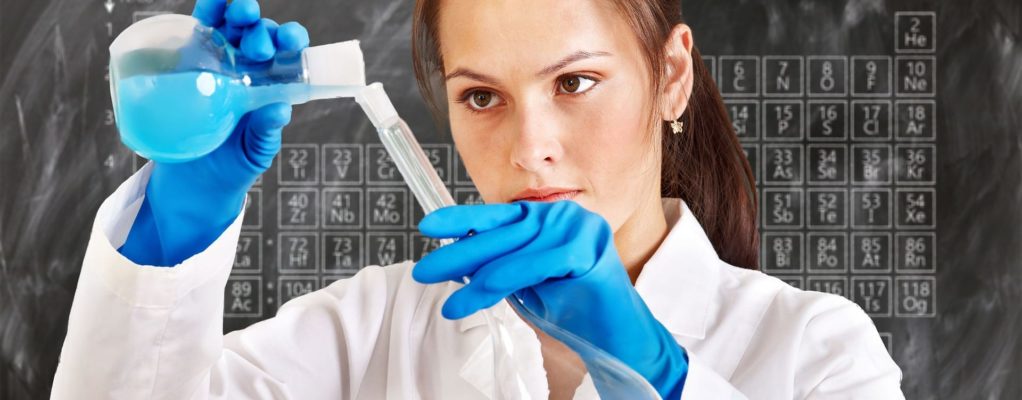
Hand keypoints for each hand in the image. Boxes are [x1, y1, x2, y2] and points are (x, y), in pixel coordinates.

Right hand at [117, 0, 308, 265]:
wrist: (193, 184)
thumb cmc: (232, 166)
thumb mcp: (254, 152)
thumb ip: (265, 131)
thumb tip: (280, 110)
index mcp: (271, 86)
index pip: (287, 55)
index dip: (292, 41)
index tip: (292, 42)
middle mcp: (248, 69)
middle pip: (260, 35)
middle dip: (263, 30)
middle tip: (260, 46)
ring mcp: (218, 62)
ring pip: (231, 26)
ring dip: (236, 13)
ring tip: (240, 13)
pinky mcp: (189, 61)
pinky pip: (199, 31)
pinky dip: (207, 14)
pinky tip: (210, 11)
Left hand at [413, 200, 686, 398]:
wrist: (616, 338)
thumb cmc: (572, 309)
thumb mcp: (526, 283)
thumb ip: (498, 265)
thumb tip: (455, 258)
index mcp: (549, 217)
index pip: (499, 215)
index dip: (462, 219)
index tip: (428, 226)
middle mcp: (564, 214)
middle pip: (501, 233)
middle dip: (459, 255)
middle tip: (424, 272)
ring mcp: (579, 227)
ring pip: (513, 252)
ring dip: (476, 281)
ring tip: (452, 305)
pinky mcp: (588, 249)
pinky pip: (534, 265)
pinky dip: (501, 283)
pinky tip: (474, 298)